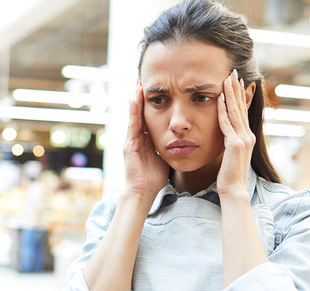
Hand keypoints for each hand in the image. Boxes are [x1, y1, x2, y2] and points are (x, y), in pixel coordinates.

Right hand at [123, 82, 168, 201]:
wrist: (143, 191)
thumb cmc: (154, 178)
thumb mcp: (163, 157)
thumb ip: (167, 147)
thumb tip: (181, 140)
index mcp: (145, 140)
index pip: (148, 117)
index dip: (151, 104)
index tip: (156, 90)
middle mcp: (136, 138)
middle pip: (139, 112)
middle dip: (141, 97)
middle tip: (144, 79)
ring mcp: (131, 140)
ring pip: (134, 115)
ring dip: (135, 99)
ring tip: (139, 83)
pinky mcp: (129, 145)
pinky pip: (132, 124)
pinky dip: (133, 110)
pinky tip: (134, 97)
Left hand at [216, 69, 255, 197]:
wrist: (234, 190)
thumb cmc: (230, 176)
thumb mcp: (231, 156)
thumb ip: (230, 143)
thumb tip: (227, 136)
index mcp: (247, 137)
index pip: (242, 112)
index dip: (239, 95)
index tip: (236, 81)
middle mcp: (247, 136)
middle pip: (241, 107)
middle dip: (236, 89)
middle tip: (233, 72)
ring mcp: (243, 139)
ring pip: (235, 112)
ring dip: (230, 94)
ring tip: (226, 78)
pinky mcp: (235, 145)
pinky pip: (227, 124)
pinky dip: (223, 110)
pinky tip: (219, 99)